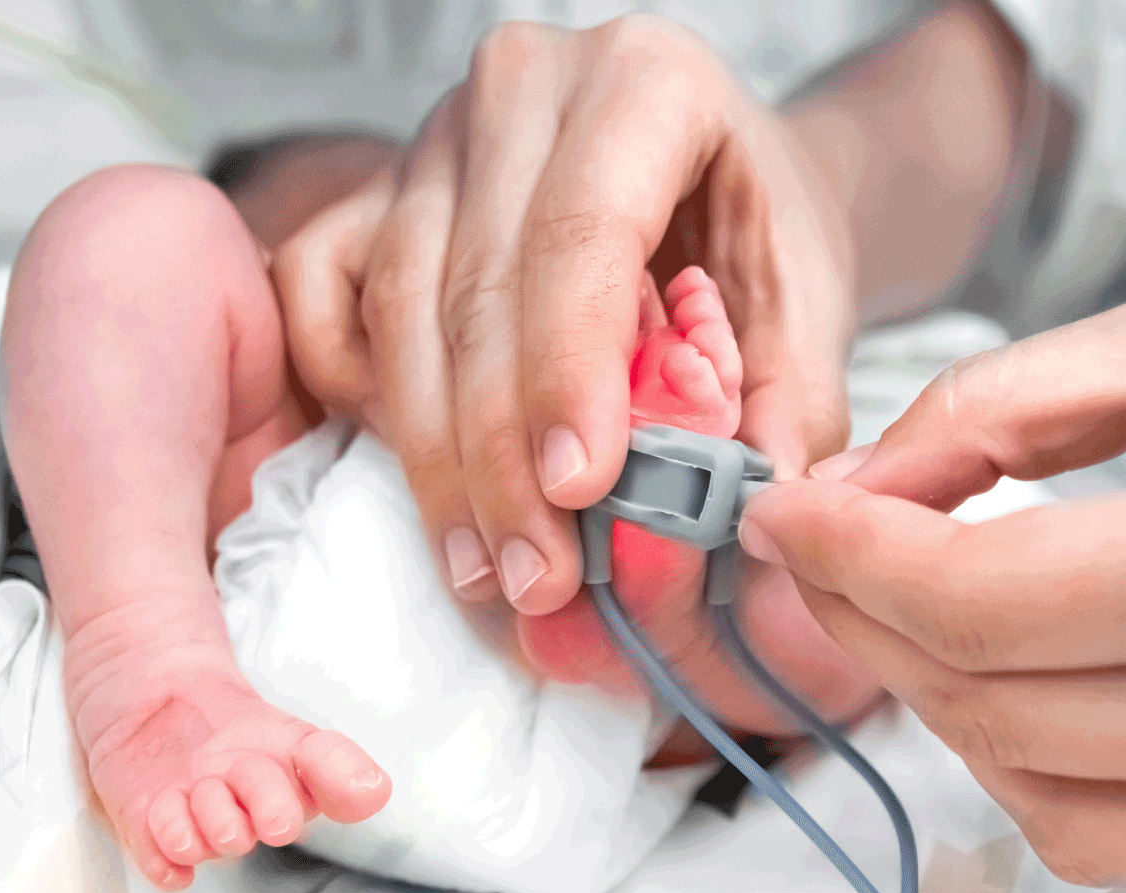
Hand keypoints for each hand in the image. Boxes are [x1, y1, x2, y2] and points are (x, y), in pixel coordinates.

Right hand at [273, 15, 855, 616]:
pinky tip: (416, 461)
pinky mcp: (381, 193)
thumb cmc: (758, 227)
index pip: (581, 234)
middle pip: (477, 290)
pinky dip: (351, 387)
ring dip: (436, 457)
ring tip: (485, 566)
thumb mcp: (805, 299)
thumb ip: (785, 400)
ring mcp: (437, 141)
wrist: (717, 174)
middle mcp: (522, 91)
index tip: (578, 492)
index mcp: (644, 82)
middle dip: (501, 456)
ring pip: (399, 309)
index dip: (568, 372)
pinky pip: (319, 293)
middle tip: (537, 577)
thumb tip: (744, 517)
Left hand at [739, 296, 1125, 887]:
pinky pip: (1104, 835)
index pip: (985, 599)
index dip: (851, 553)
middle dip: (860, 611)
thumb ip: (1022, 404)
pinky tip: (990, 668)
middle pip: (991, 698)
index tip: (785, 511)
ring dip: (924, 688)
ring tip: (880, 594)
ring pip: (1038, 788)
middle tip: (809, 539)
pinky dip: (1014, 759)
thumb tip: (870, 479)